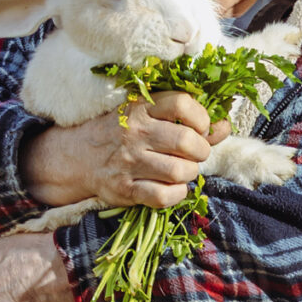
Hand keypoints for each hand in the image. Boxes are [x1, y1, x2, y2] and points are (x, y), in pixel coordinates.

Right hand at [26, 92, 224, 209]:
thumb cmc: (121, 132)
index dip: (202, 119)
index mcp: (141, 108)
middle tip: (195, 154)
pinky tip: (172, 188)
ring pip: (180, 172)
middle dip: (201, 151)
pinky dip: (176, 195)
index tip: (200, 128)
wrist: (76, 156)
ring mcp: (129, 162)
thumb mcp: (146, 115)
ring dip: (189, 174)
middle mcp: (135, 133)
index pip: (183, 105)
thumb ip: (186, 120)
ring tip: (182, 170)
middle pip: (188, 142)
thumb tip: (225, 126)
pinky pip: (164, 197)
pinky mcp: (125, 189)